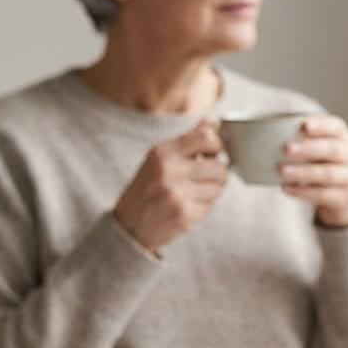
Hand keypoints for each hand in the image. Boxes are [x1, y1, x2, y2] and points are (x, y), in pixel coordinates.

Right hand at [113, 121, 226, 253]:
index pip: (207, 137)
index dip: (217, 146)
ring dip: (211, 191)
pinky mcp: (184, 215)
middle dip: (218, 174)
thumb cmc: (147, 189)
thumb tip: (215, 121)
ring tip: (193, 194)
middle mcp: (169, 170)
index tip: (213, 154)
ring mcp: (177, 194)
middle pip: (218, 166)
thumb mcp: (158, 158)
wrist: (129, 226)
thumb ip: (187, 140)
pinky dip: (203, 207)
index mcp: (163, 151)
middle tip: (206, 179)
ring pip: (218, 187)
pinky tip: (187, 207)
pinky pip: (210, 206)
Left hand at [279, 115, 347, 227]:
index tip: (304, 125)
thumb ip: (302, 141)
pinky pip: (324, 194)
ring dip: (303, 171)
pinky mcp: (347, 198)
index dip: (322, 125)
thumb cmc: (325, 167)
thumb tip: (261, 132)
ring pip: (328, 174)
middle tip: (286, 148)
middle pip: (333, 150)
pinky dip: (304, 191)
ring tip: (281, 170)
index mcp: (346, 138)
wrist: (347, 200)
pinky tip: (286, 188)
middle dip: (309, 148)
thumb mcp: (320, 152)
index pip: (337, 127)